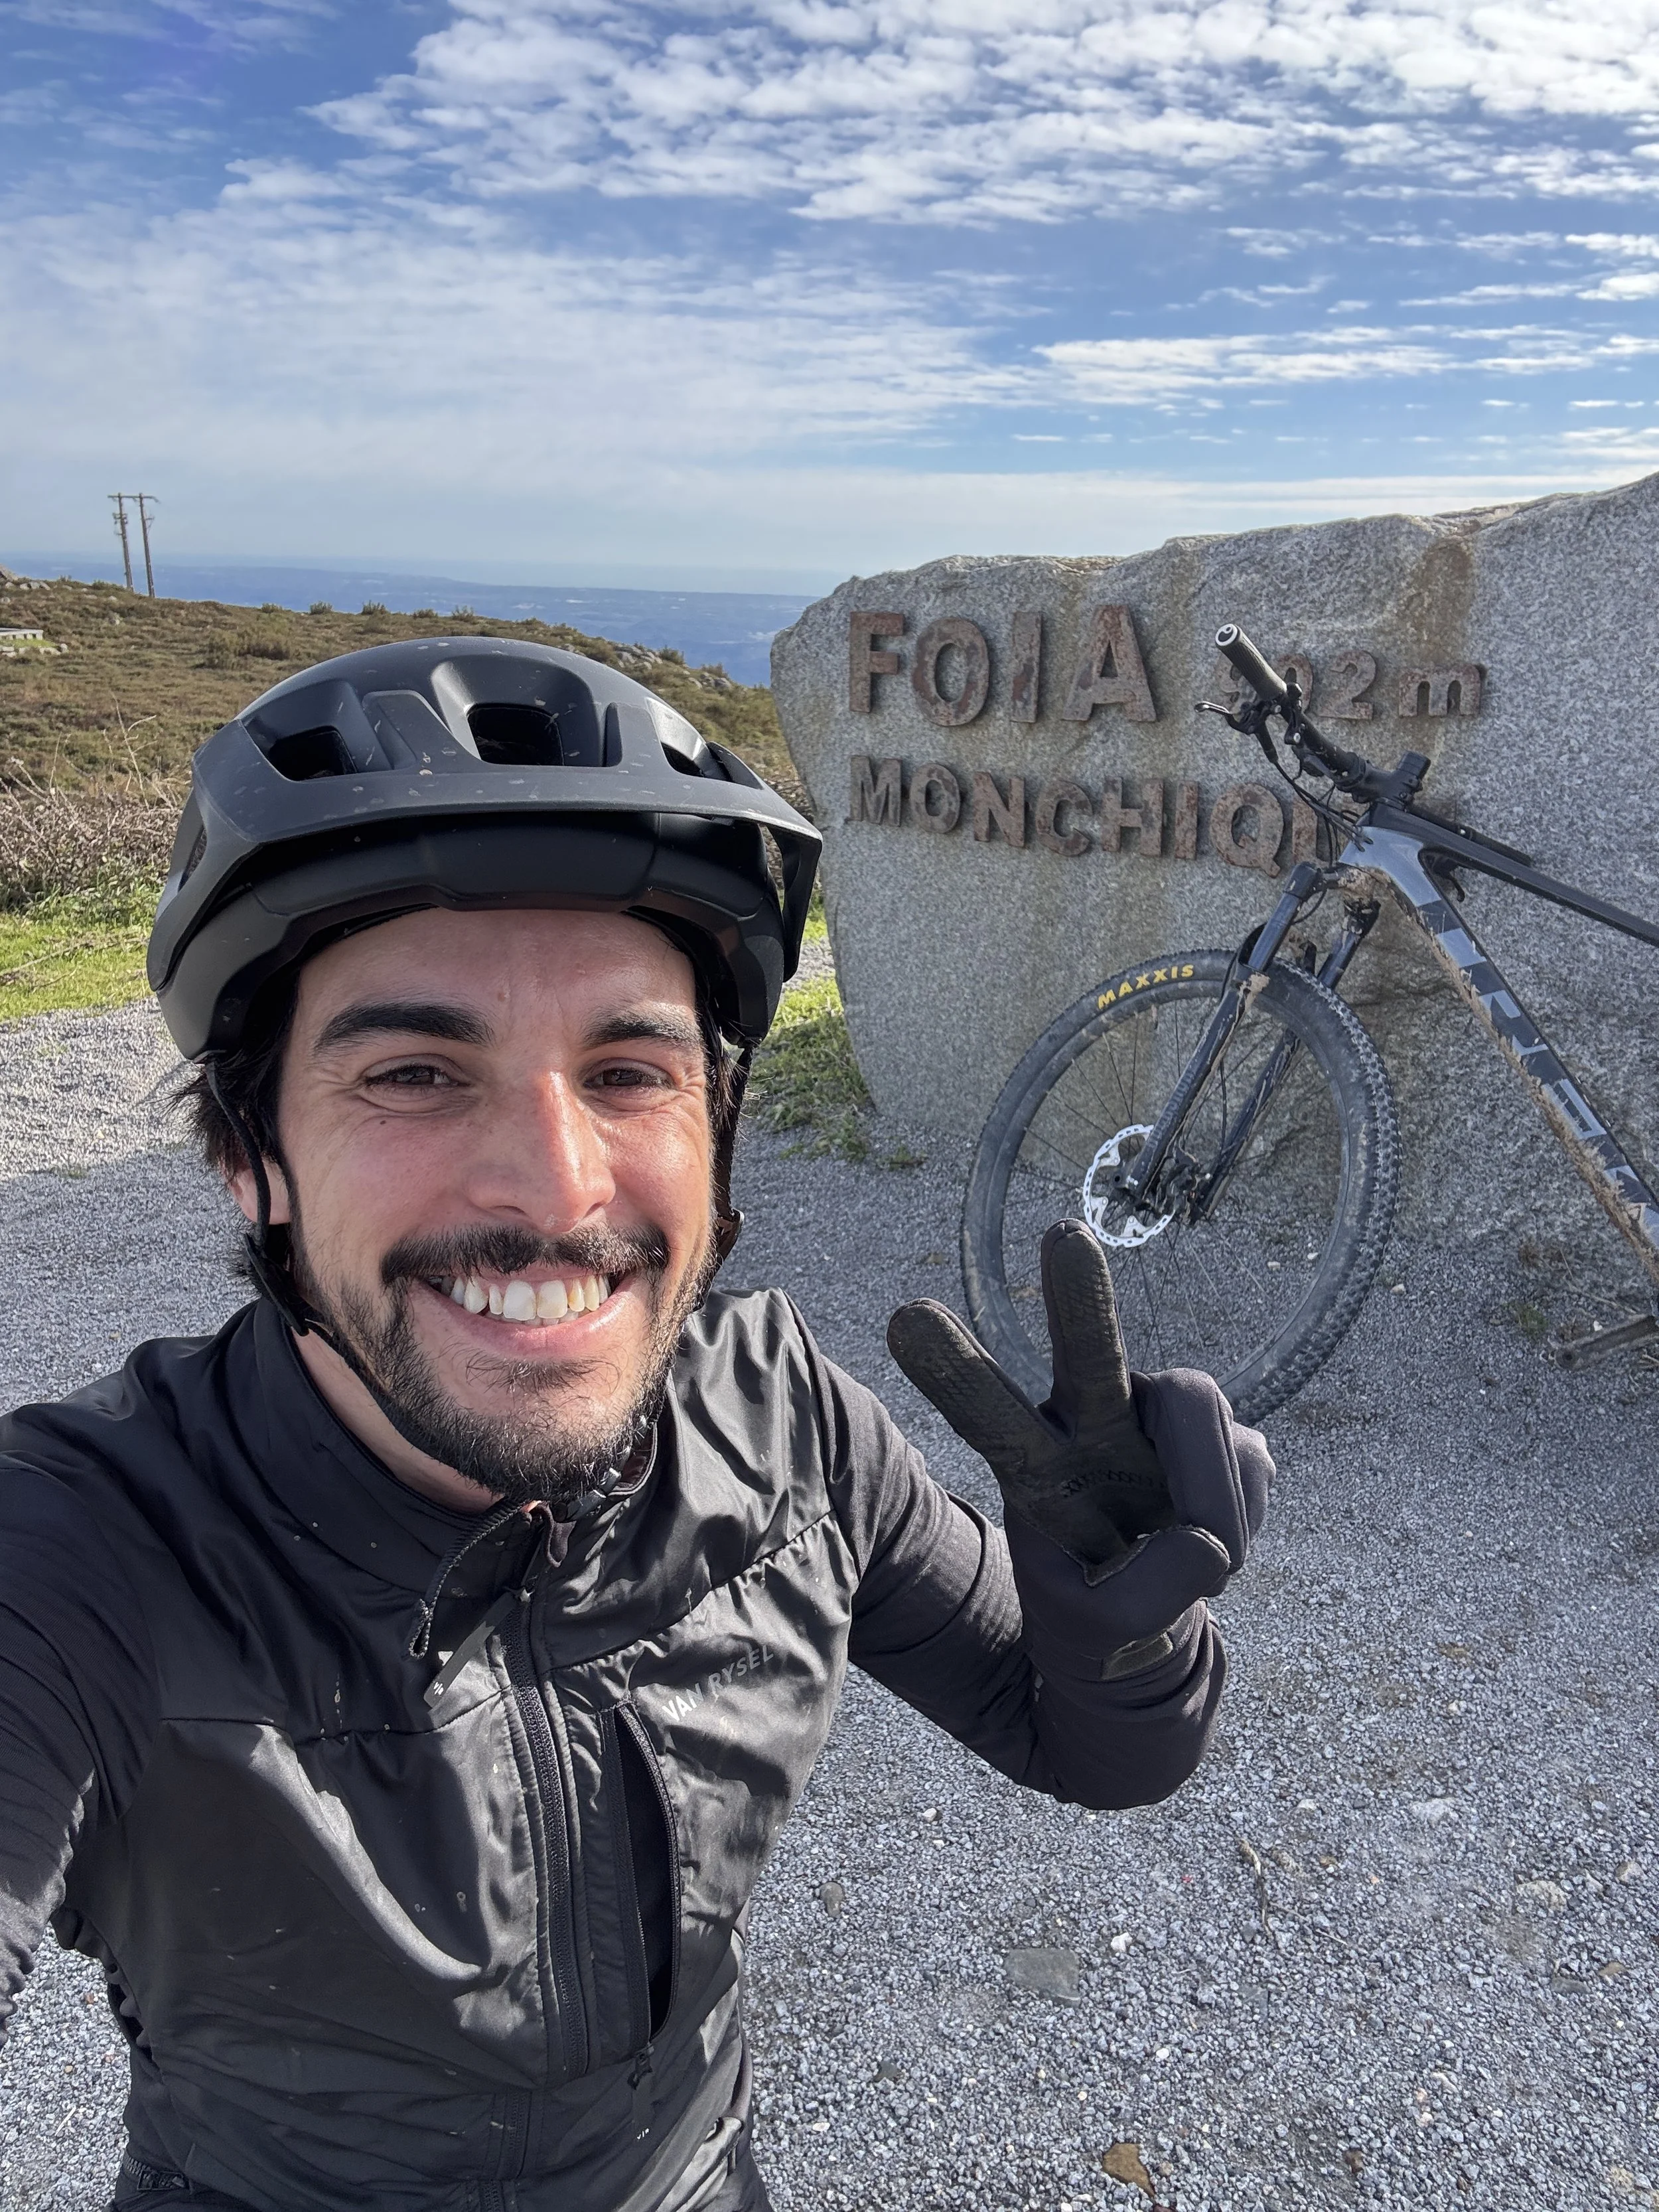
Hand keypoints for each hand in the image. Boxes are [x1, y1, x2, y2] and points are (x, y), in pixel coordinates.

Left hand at [887, 1221, 1271, 1658]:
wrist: (1153, 1623)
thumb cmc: (1099, 1611)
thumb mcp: (1101, 1628)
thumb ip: (1148, 1592)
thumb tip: (1205, 1538)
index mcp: (1031, 1461)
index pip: (986, 1410)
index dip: (953, 1369)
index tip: (906, 1316)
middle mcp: (1092, 1417)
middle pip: (1088, 1356)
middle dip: (1080, 1301)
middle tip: (1063, 1235)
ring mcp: (1161, 1418)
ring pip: (1198, 1407)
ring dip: (1212, 1500)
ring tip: (1204, 1563)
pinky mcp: (1224, 1432)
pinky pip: (1247, 1464)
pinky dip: (1241, 1518)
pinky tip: (1217, 1538)